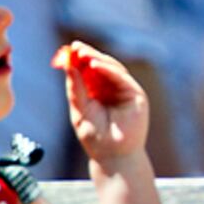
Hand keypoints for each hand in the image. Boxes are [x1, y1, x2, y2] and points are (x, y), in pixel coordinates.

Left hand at [57, 43, 150, 168]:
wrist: (112, 156)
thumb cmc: (96, 138)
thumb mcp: (79, 110)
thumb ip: (75, 89)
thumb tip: (68, 66)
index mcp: (98, 92)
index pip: (89, 71)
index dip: (79, 60)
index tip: (67, 50)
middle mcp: (112, 89)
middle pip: (101, 66)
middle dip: (87, 55)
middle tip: (74, 47)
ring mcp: (125, 91)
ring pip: (112, 68)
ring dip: (96, 58)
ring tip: (81, 53)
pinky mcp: (136, 95)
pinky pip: (121, 77)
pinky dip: (108, 70)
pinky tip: (94, 65)